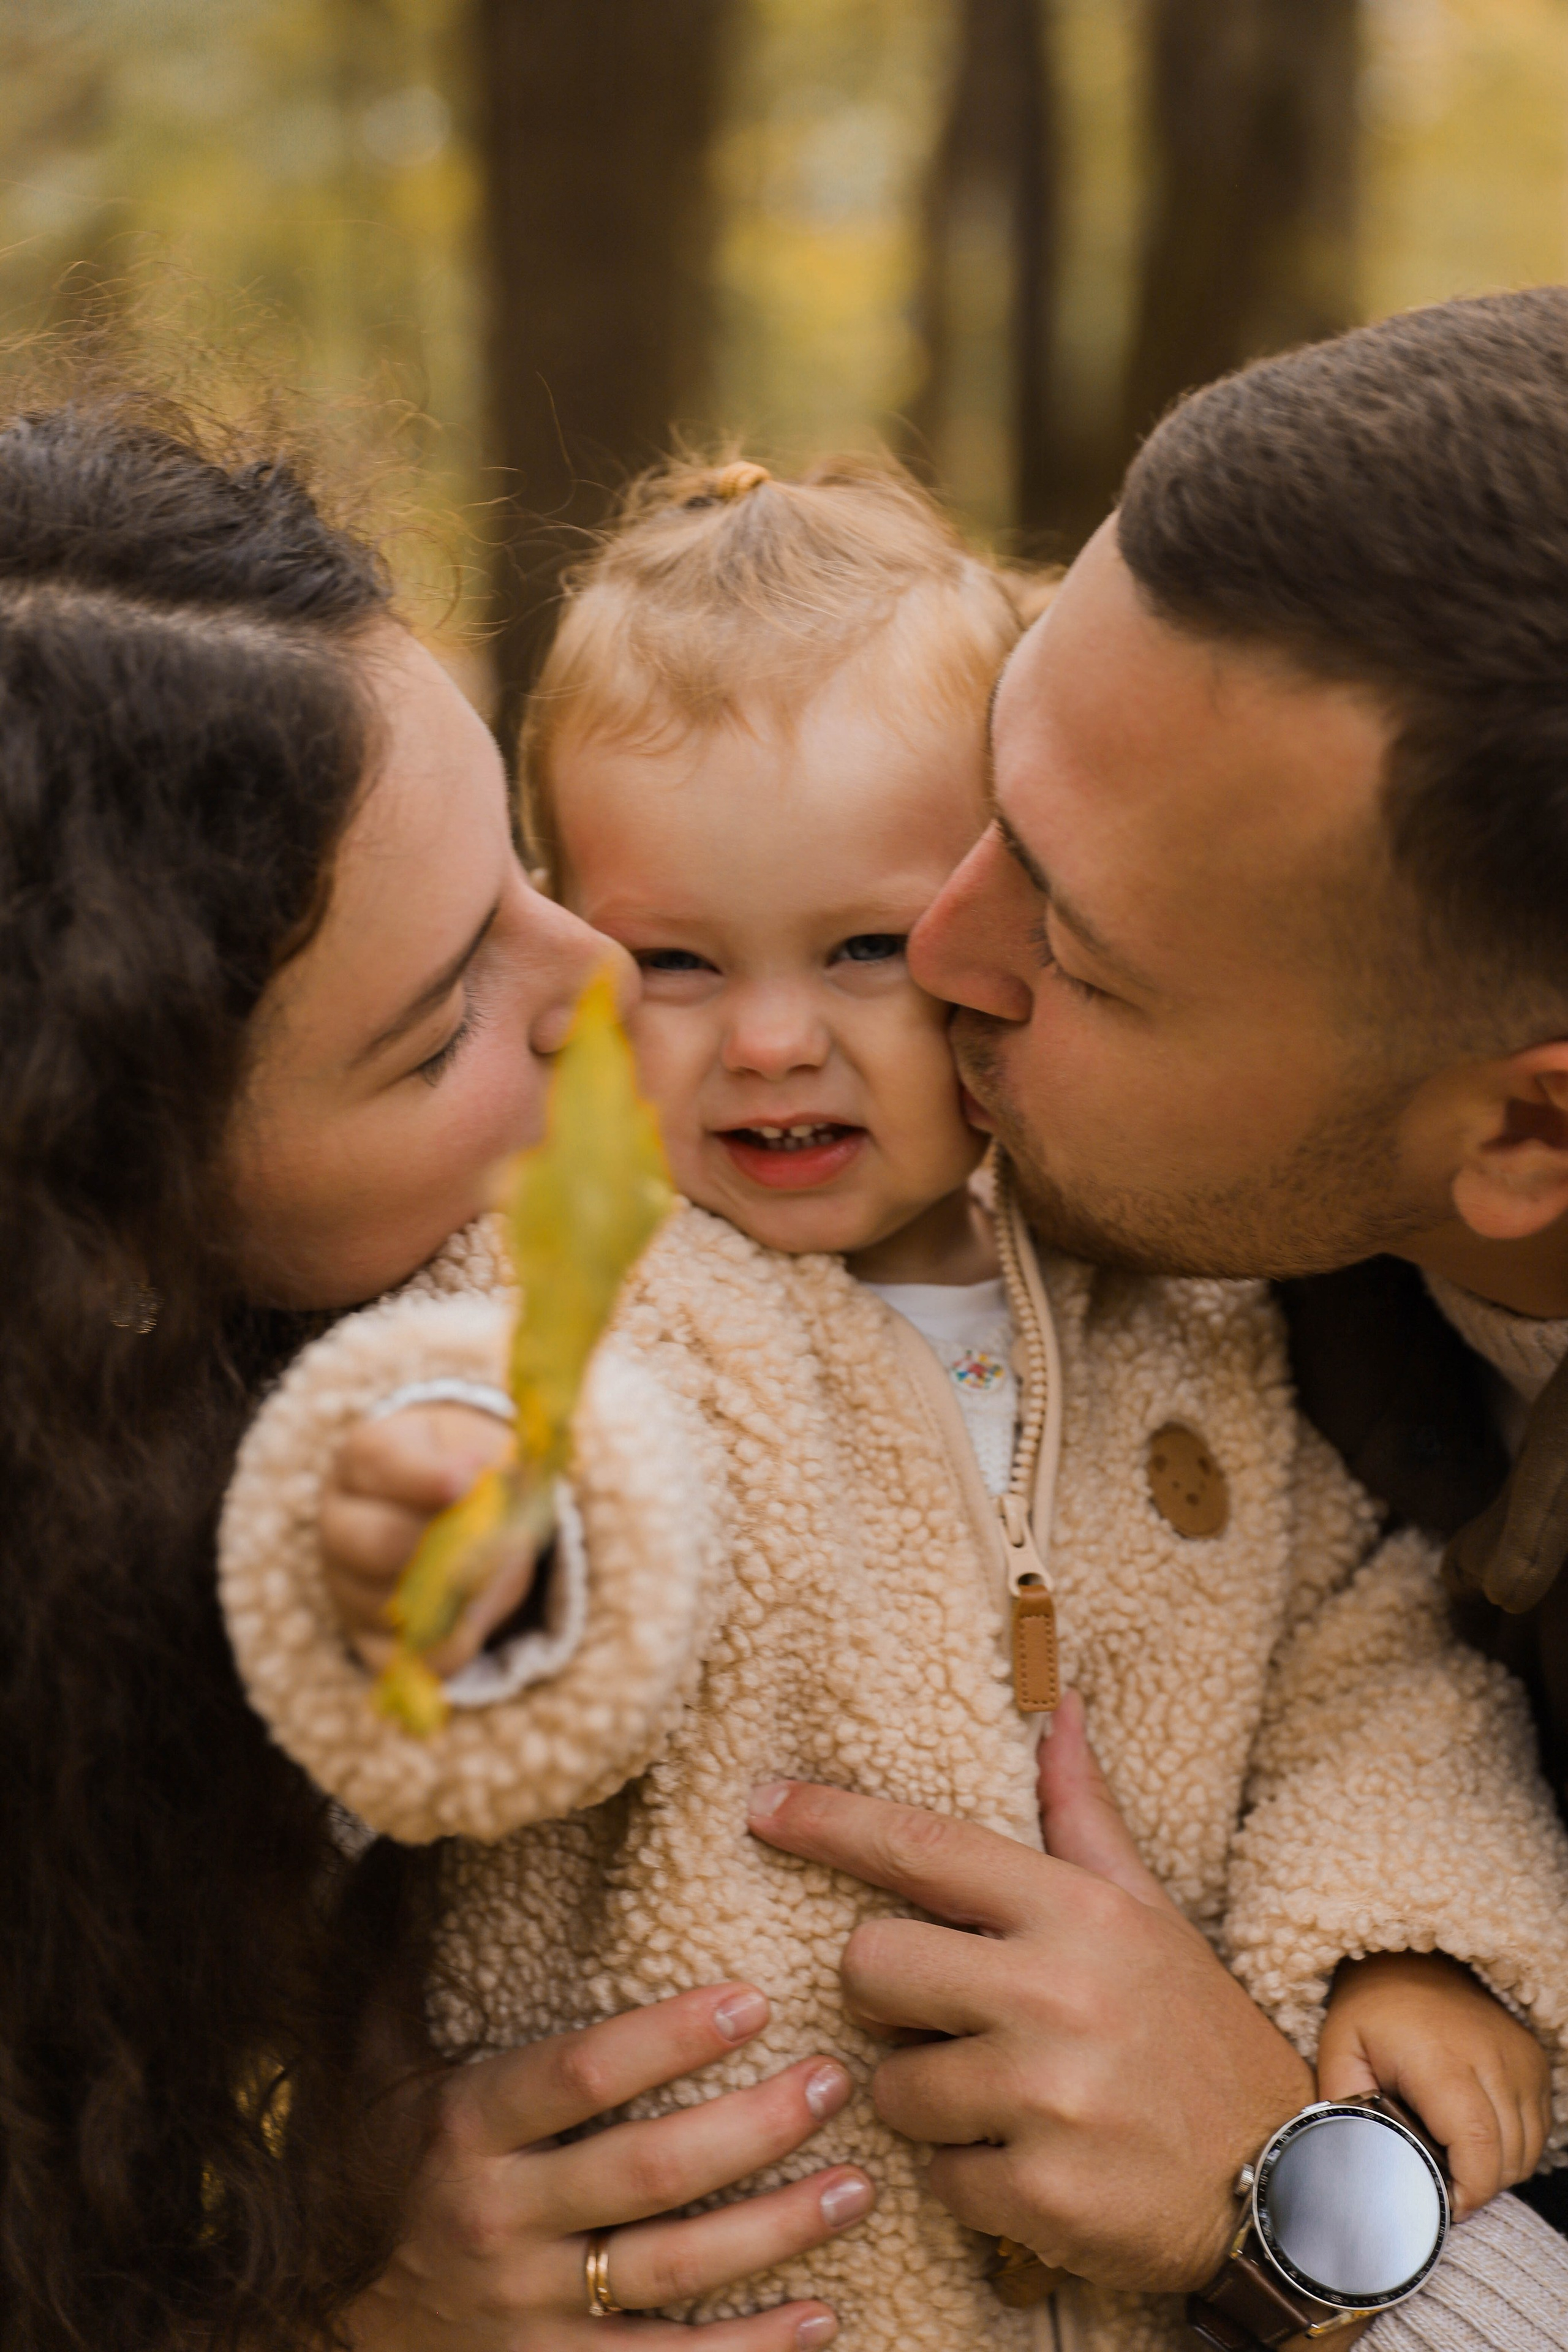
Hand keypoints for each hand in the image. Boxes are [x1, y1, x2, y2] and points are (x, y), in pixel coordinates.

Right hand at [322, 1405, 524, 1675]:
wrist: (453, 1512)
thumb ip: (496, 1463)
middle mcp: (341, 1521)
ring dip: (456, 1599)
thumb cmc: (470, 1471)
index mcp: (366, 1458)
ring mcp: (345, 1584)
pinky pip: (404, 1660)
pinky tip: (476, 1617)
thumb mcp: (484, 1449)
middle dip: (444, 1548)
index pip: (376, 1460)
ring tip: (500, 1577)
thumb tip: (505, 1485)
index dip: (424, 1476)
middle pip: (373, 1541)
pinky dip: (450, 1646)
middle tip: (503, 1546)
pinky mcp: (364, 1638)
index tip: (468, 1485)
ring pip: (388, 1607)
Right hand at [349, 1982, 873, 2350]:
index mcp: (464, 2128)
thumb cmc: (375, 2164)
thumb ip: (403, 1961)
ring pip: (674, 2270)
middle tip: (832, 2082)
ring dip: (778, 2229)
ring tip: (858, 2184)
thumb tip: (409, 1844)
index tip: (752, 1999)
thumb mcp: (373, 2063)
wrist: (314, 2321)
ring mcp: (526, 2308)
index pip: (580, 2075)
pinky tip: (824, 2318)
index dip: (667, 2038)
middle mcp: (496, 2218)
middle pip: (649, 2172)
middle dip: (754, 2126)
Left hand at [747, 1692, 1310, 2291]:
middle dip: (886, 1994)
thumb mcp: (1146, 1913)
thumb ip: (1082, 1816)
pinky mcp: (1035, 2193)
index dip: (829, 1821)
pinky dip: (966, 2175)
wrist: (1289, 2186)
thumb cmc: (1192, 2033)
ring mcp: (1044, 2096)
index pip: (921, 1846)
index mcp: (1075, 1912)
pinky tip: (1029, 2160)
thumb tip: (1057, 1706)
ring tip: (1003, 2096)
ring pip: (888, 2083)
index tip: (762, 1802)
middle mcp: (1054, 1993)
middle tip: (946, 2013)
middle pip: (867, 1964)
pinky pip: (931, 2175)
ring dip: (927, 2095)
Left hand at [1319, 1949, 1552, 2217]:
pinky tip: (1480, 2139)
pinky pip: (1539, 2126)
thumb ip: (1343, 2106)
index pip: (1478, 2145)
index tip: (1445, 2206)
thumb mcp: (1339, 2049)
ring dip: (1499, 2170)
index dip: (1469, 2190)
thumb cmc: (1371, 2008)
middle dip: (1478, 2188)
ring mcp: (1519, 2057)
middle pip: (1507, 2157)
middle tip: (1443, 2185)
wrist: (1410, 1957)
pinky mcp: (1534, 2058)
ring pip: (1529, 2148)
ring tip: (1458, 2162)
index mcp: (1440, 2059)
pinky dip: (1516, 2146)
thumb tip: (1347, 2158)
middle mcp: (1491, 2058)